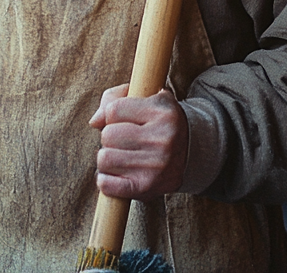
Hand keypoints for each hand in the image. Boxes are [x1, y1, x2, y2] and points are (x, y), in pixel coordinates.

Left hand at [88, 84, 187, 199]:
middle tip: (123, 139)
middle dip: (110, 136)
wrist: (192, 152)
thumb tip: (94, 121)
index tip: (123, 119)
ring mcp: (155, 166)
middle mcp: (162, 139)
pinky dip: (105, 179)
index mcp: (162, 112)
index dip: (112, 114)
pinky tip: (116, 173)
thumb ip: (114, 98)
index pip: (114, 110)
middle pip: (108, 135)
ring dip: (107, 157)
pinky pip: (107, 184)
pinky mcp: (146, 188)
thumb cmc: (159, 121)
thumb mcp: (145, 97)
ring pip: (105, 159)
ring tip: (120, 155)